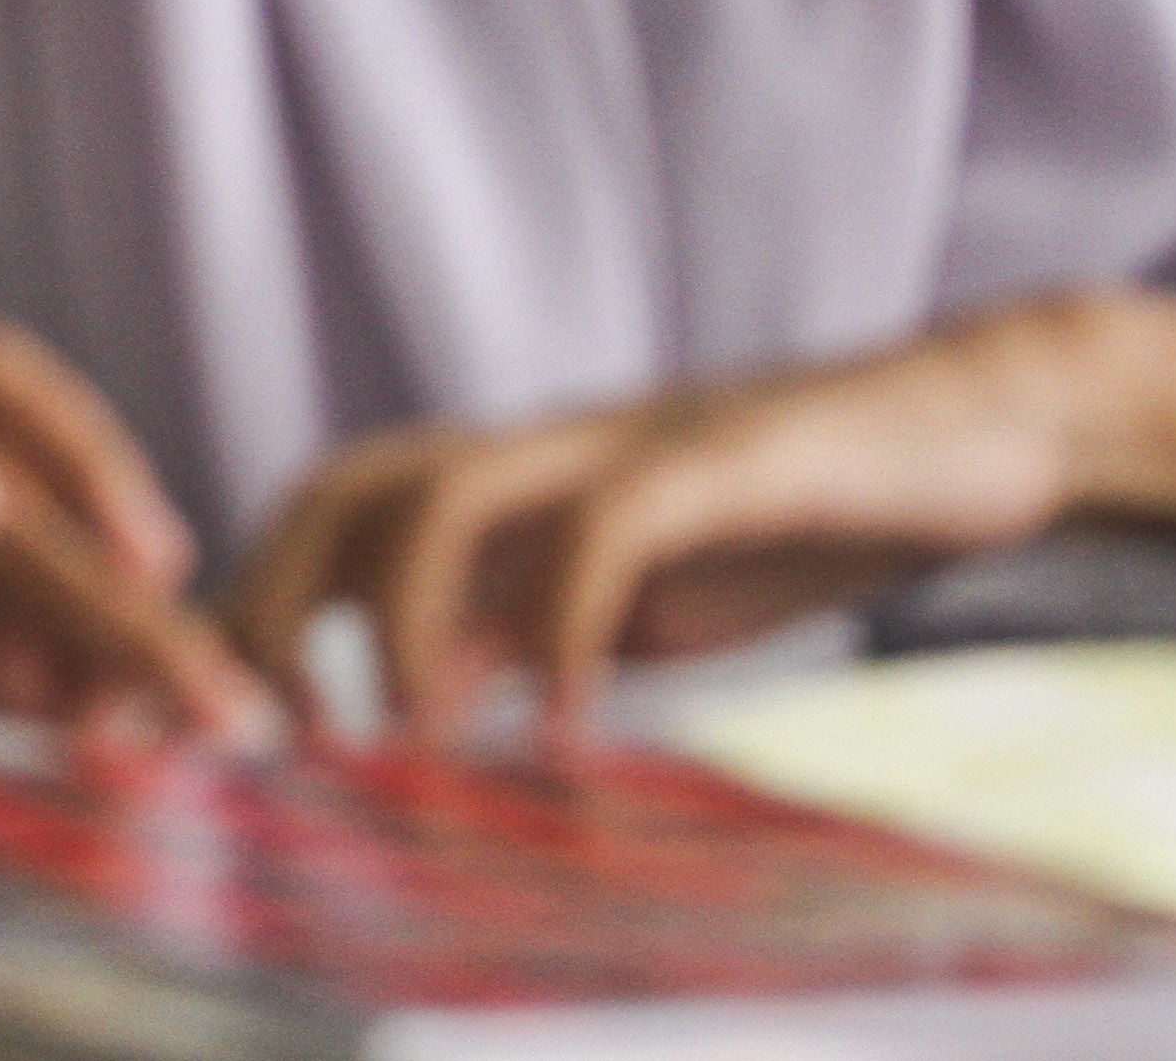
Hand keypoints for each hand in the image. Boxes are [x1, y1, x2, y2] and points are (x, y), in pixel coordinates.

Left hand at [224, 297, 1125, 743]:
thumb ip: (509, 635)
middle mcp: (531, 453)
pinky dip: (565, 626)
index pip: (320, 527)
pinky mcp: (714, 458)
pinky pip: (606, 526)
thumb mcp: (617, 601)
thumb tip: (406, 709)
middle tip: (279, 744)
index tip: (209, 732)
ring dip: (400, 624)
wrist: (965, 429)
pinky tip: (560, 728)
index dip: (245, 616)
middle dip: (273, 609)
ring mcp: (614, 443)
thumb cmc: (779, 520)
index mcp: (500, 488)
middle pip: (338, 492)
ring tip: (402, 746)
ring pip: (439, 491)